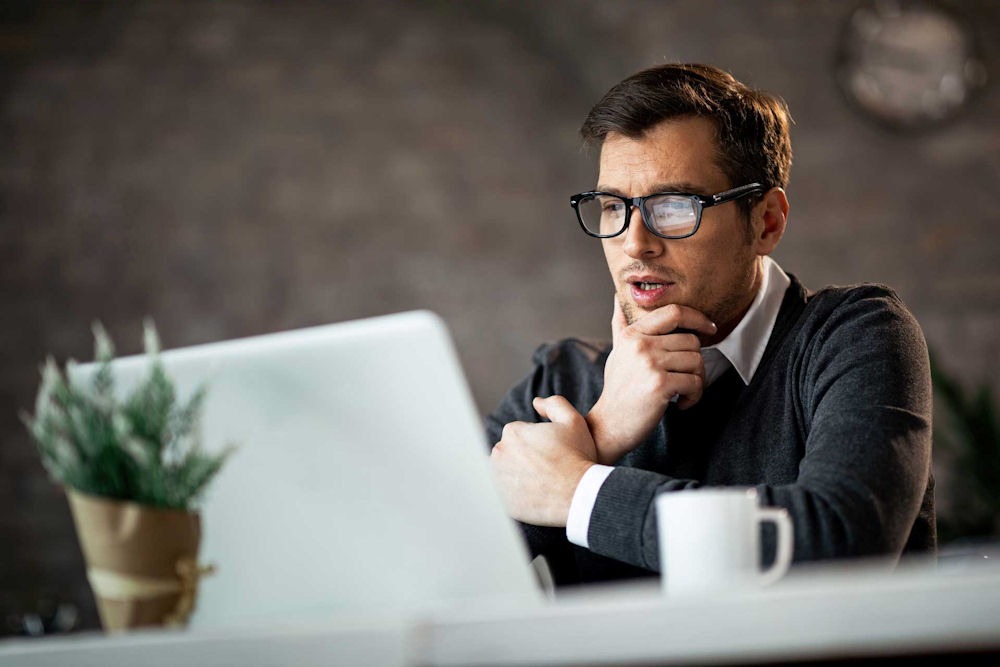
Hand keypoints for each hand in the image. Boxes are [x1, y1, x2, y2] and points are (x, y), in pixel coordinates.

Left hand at [490, 395, 596, 526]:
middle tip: (549, 466)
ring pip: (508, 473)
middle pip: (511, 453)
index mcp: (512, 433)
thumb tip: (536, 402)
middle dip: (526, 457)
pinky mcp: (503, 502)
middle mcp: (498, 454)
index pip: (520, 434)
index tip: (552, 451)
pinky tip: (539, 493)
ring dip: (520, 474)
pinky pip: (510, 495)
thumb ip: (554, 404)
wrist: (579, 495)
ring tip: (544, 480)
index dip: (538, 441)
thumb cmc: (578, 456)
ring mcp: (498, 480)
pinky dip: (520, 493)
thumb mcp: (573, 421)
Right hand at [586, 297, 715, 463]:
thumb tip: (618, 297)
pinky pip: (695, 382)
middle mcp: (640, 345)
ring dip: (696, 381)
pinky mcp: (660, 385)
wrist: (609, 424)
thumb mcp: (617, 351)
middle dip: (695, 362)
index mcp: (633, 334)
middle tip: (685, 378)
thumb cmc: (618, 388)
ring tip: (682, 392)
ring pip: (696, 361)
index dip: (697, 317)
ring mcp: (650, 364)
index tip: (709, 328)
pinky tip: (681, 403)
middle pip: (691, 341)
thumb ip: (621, 324)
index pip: (673, 312)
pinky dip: (694, 396)